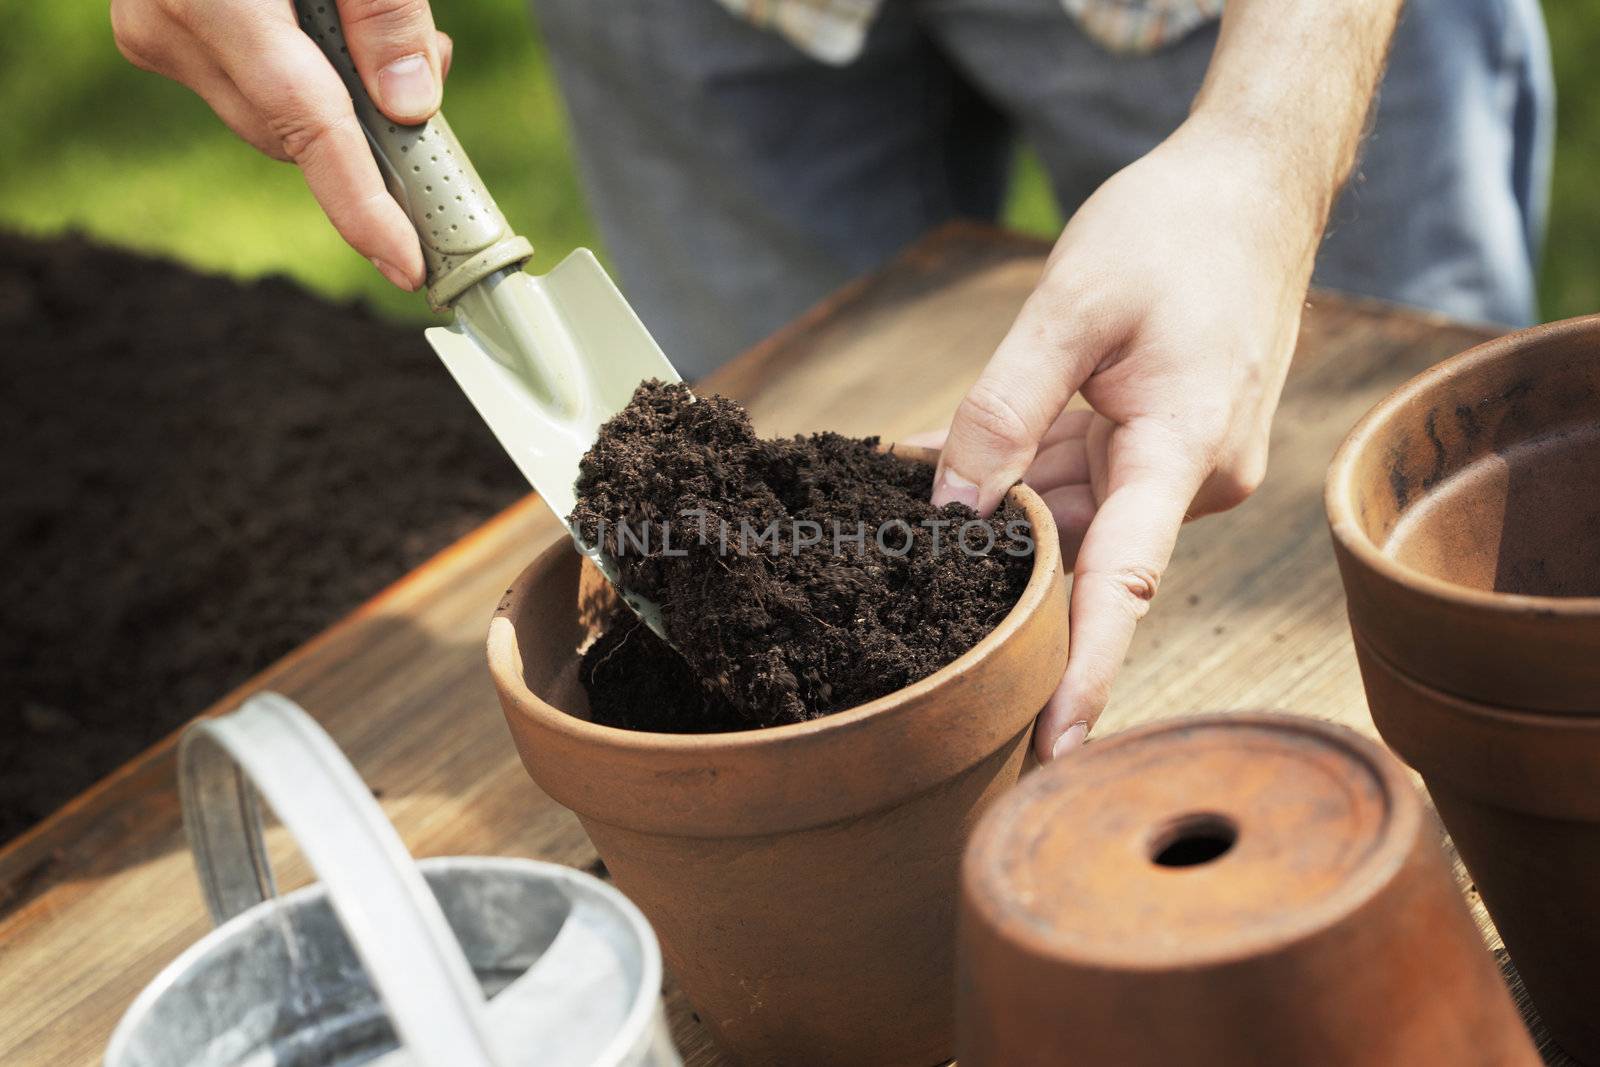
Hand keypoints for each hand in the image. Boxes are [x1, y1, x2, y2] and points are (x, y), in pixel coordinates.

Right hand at [112, 0, 452, 289]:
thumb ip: (388, 15)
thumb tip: (412, 108)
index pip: (306, 128)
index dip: (362, 205)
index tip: (406, 262)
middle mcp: (169, 26)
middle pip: (295, 130)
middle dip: (370, 126)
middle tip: (428, 70)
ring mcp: (156, 33)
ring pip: (275, 114)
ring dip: (339, 98)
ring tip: (374, 34)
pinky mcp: (161, 34)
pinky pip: (250, 86)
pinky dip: (303, 76)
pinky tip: (327, 33)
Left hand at [924, 116, 1321, 761]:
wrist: (1254, 186)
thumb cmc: (1173, 232)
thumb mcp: (1069, 306)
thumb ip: (1004, 409)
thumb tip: (951, 511)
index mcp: (1183, 450)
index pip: (1126, 584)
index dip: (1087, 671)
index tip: (1056, 749)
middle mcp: (1192, 479)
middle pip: (1084, 556)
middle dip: (1002, 576)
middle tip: (915, 619)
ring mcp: (1181, 467)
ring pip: (1074, 517)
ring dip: (999, 514)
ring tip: (905, 514)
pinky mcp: (1164, 446)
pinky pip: (1081, 478)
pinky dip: (1022, 474)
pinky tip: (947, 464)